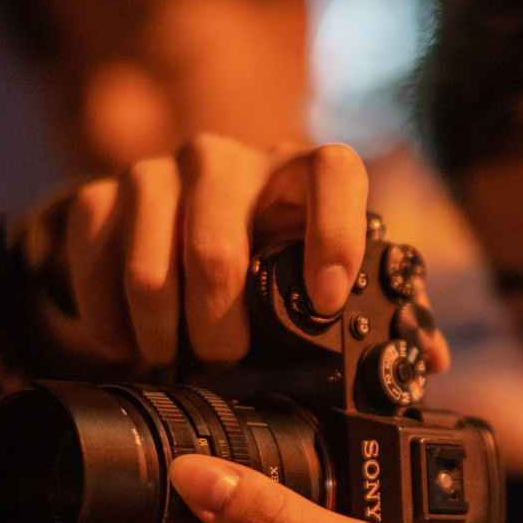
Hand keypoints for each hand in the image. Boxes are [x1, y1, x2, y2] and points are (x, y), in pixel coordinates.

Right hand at [43, 135, 444, 373]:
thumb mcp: (322, 277)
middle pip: (216, 239)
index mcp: (297, 173)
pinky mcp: (100, 194)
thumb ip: (380, 310)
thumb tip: (428, 356)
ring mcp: (158, 172)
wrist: (170, 226)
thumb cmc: (267, 258)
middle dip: (218, 323)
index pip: (334, 171)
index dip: (334, 234)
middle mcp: (228, 160)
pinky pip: (94, 255)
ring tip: (169, 358)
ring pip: (151, 257)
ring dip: (160, 328)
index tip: (328, 300)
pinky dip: (106, 315)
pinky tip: (123, 341)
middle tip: (224, 362)